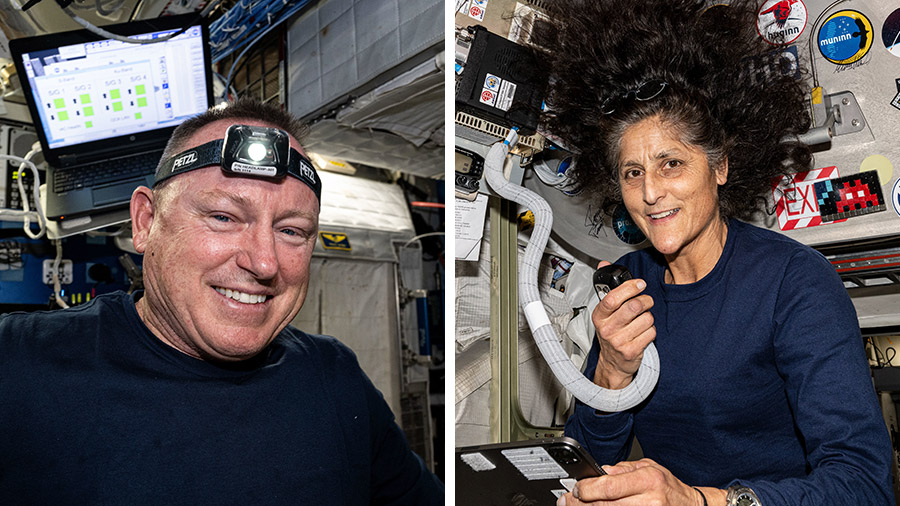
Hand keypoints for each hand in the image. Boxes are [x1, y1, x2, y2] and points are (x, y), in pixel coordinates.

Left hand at [557, 459, 713, 505]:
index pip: (609, 486)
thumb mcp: (648, 467)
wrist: (690, 505)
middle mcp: (647, 500)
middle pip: (604, 504)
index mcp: (647, 480)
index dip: (587, 488)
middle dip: (581, 503)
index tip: (576, 489)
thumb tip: (600, 472)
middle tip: (567, 501)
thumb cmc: (669, 486)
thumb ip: (623, 469)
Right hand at [591, 261, 655, 388]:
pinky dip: (651, 331)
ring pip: (646, 319)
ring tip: (642, 321)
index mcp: (599, 316)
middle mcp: (607, 329)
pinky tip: (643, 333)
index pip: (612, 297)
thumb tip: (604, 264)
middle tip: (646, 302)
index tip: (640, 284)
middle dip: (645, 301)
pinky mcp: (631, 351)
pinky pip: (651, 333)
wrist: (613, 363)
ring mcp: (618, 341)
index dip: (629, 287)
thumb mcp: (605, 312)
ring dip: (649, 318)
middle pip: (634, 306)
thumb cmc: (611, 333)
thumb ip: (607, 287)